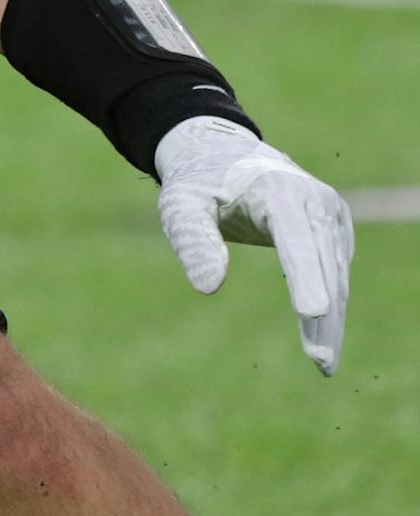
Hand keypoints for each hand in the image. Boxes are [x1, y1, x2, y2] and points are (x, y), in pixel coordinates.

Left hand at [155, 115, 353, 376]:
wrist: (222, 152)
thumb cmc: (198, 182)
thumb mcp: (179, 203)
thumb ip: (192, 239)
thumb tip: (208, 287)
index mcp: (277, 189)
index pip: (295, 240)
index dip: (305, 278)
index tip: (313, 313)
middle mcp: (313, 199)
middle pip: (323, 265)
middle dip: (324, 316)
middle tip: (320, 362)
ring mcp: (329, 212)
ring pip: (336, 274)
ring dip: (332, 319)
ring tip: (323, 363)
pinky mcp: (334, 226)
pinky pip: (335, 271)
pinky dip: (331, 304)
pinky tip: (322, 336)